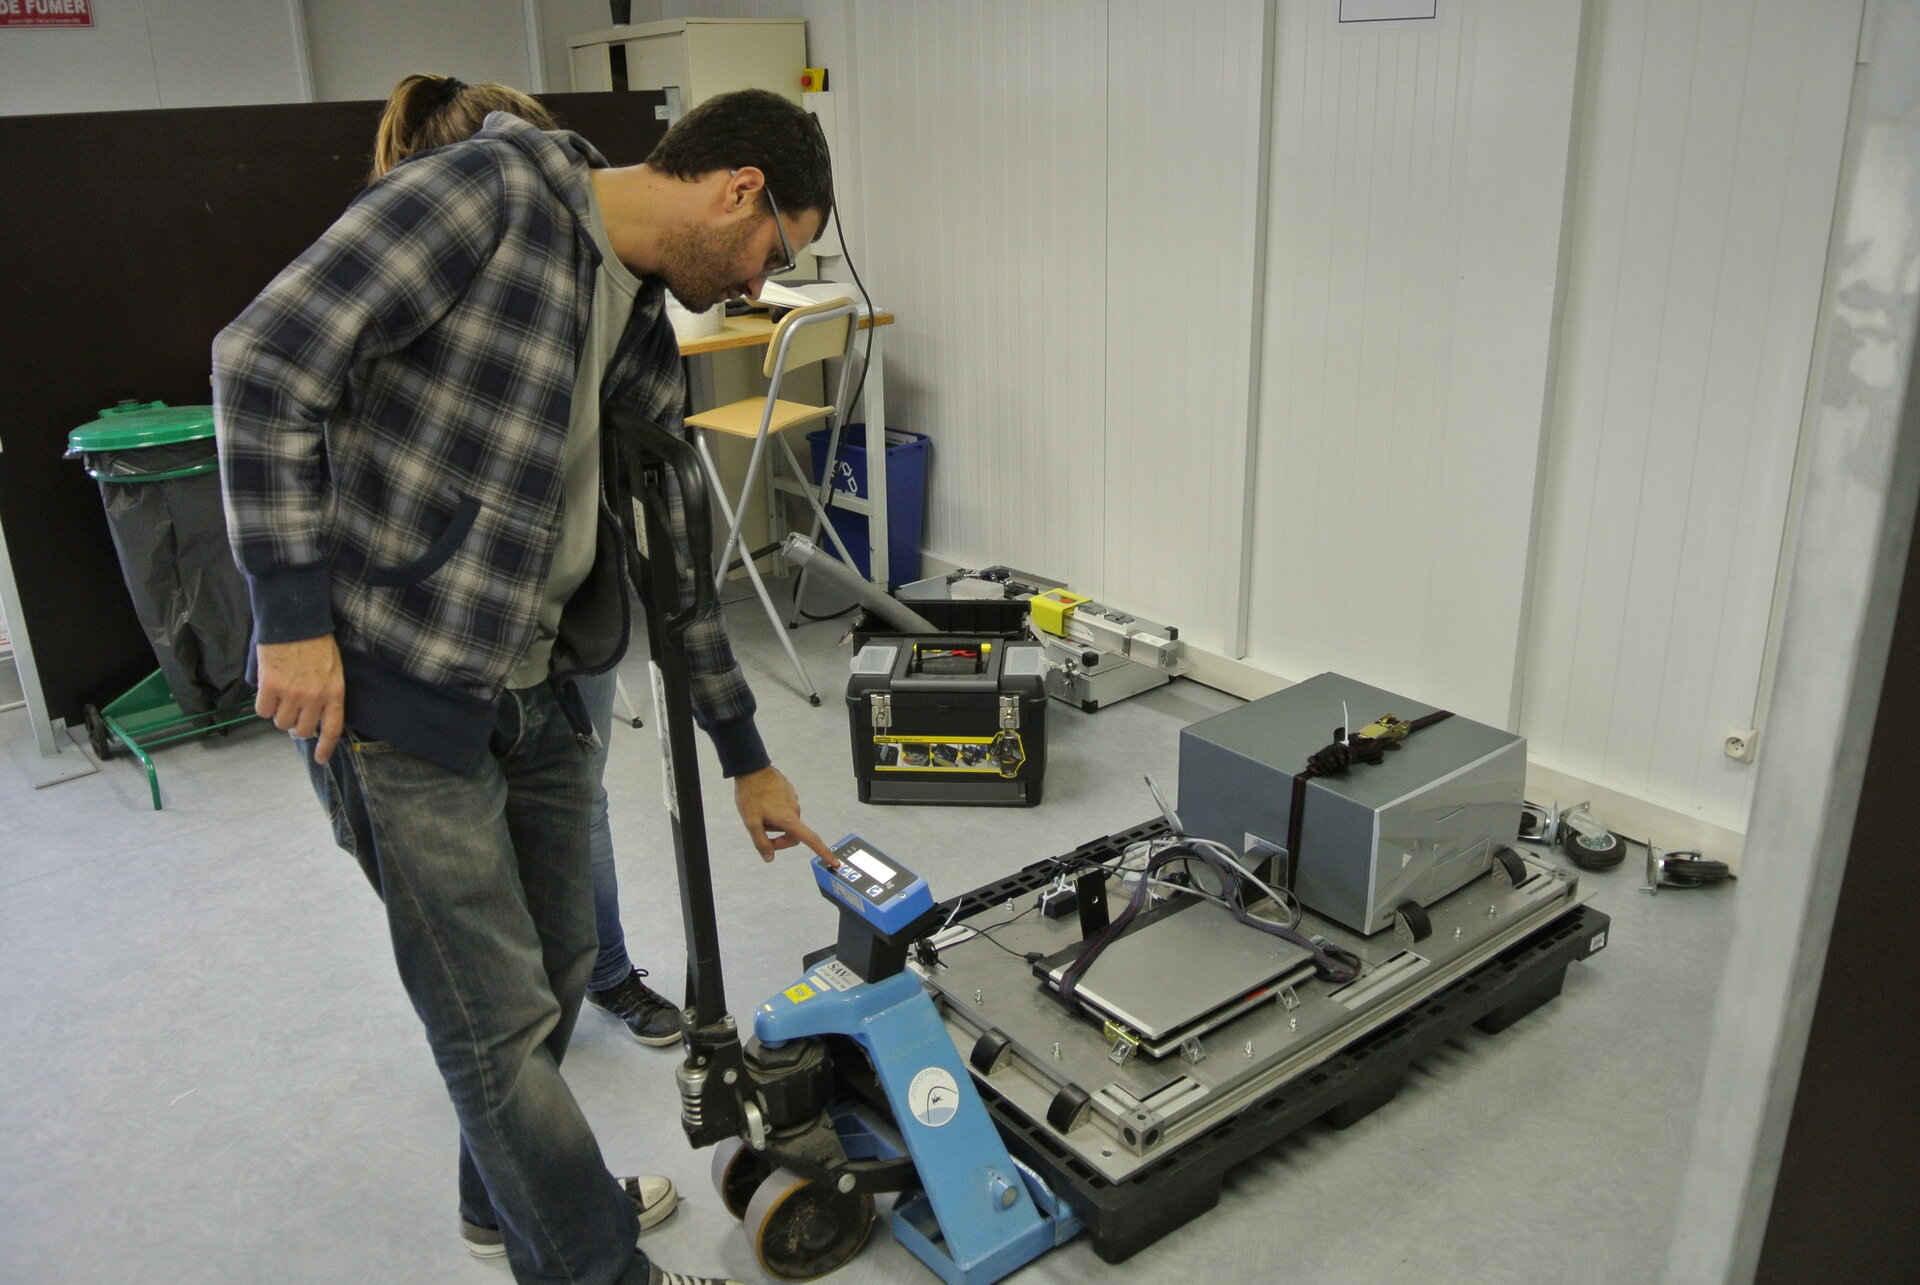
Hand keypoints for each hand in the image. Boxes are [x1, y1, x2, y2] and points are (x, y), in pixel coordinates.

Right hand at [256, 634, 345, 763]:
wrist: (295, 622)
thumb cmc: (316, 643)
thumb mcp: (333, 670)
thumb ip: (327, 694)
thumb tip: (316, 716)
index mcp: (334, 693)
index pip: (332, 729)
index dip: (325, 747)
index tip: (320, 759)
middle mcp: (314, 698)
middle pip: (302, 730)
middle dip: (296, 725)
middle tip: (292, 713)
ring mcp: (292, 693)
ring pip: (280, 723)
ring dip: (279, 714)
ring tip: (281, 696)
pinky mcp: (270, 686)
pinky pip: (263, 711)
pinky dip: (263, 705)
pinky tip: (267, 692)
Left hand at [732, 765, 833, 863]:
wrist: (751, 768)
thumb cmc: (751, 794)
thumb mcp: (751, 822)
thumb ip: (761, 842)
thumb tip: (769, 858)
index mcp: (789, 819)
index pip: (811, 840)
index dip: (824, 852)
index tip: (835, 862)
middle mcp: (795, 810)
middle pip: (793, 833)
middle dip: (779, 837)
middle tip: (760, 832)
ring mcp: (793, 799)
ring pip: (787, 820)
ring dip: (775, 822)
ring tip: (758, 812)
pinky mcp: (788, 791)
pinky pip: (784, 807)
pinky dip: (775, 810)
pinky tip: (762, 802)